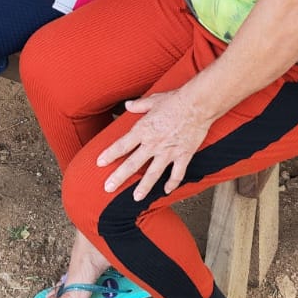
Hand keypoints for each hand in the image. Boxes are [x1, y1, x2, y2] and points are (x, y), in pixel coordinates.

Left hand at [96, 87, 212, 200]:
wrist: (197, 104)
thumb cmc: (175, 100)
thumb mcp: (153, 100)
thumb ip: (138, 105)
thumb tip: (128, 105)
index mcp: (143, 129)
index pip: (122, 145)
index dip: (110, 154)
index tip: (99, 163)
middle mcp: (153, 143)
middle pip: (132, 164)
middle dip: (119, 177)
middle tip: (108, 187)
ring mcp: (168, 152)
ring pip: (153, 174)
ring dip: (144, 187)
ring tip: (136, 198)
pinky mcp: (183, 155)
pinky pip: (177, 174)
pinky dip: (172, 184)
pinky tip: (166, 191)